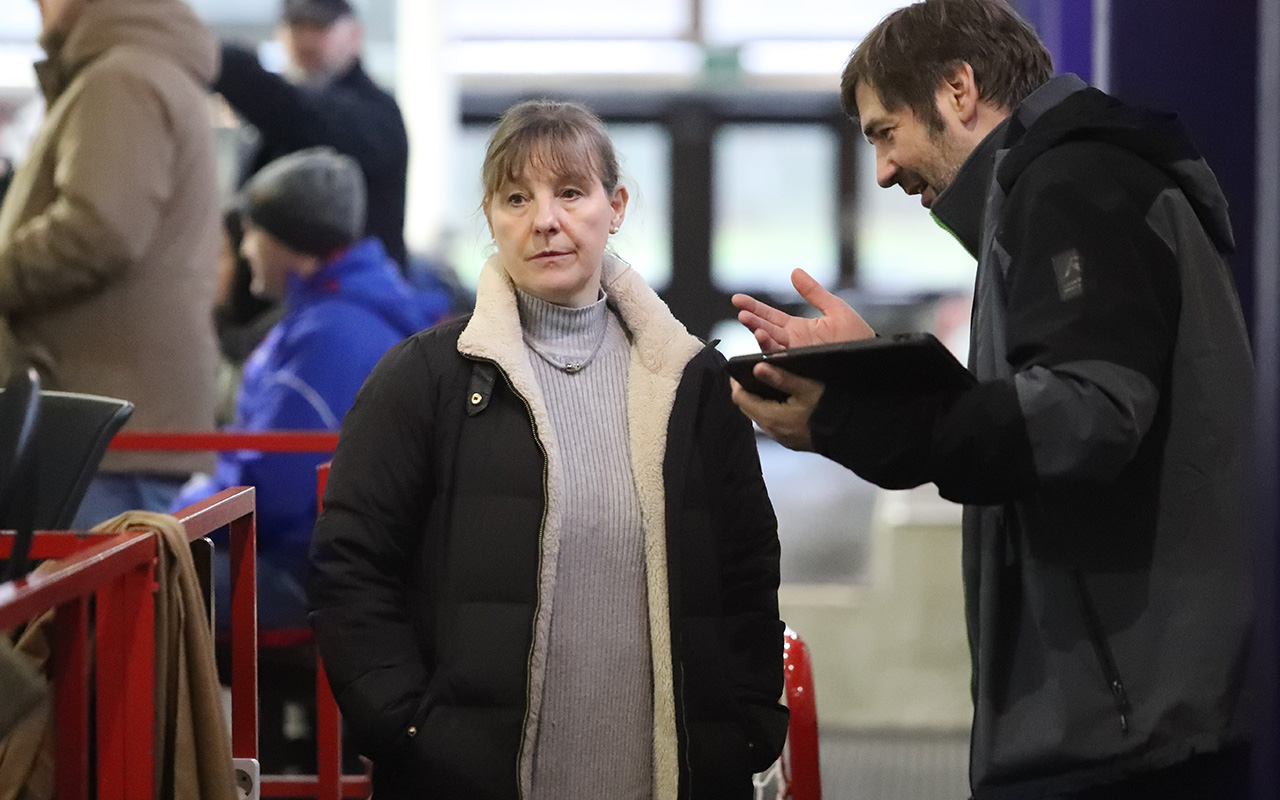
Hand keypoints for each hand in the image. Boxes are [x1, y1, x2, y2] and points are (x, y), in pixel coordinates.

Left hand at [730, 364, 825, 451]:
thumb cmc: (832, 411)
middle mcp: (774, 430)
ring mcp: (782, 437)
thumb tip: (758, 367)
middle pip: (748, 408)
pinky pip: (773, 423)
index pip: (741, 399)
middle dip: (747, 390)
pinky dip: (771, 409)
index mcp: (773, 417)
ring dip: (759, 400)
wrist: (853, 434)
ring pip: (760, 416)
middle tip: (750, 374)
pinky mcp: (791, 439)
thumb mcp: (807, 387)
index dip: (737, 382)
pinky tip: (781, 400)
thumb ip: (781, 377)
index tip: (738, 370)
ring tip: (765, 383)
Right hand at [731, 269, 874, 352]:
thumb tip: (795, 272)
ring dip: (760, 336)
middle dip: (752, 321)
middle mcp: (793, 342)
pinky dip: (773, 352)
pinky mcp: (803, 365)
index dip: (754, 307)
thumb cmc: (856, 336)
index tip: (737, 300)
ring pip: (772, 346)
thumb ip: (813, 292)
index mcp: (797, 328)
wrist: (873, 358)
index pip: (770, 316)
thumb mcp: (835, 308)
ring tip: (754, 326)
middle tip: (741, 313)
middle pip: (765, 330)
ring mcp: (797, 355)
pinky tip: (767, 341)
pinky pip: (783, 360)